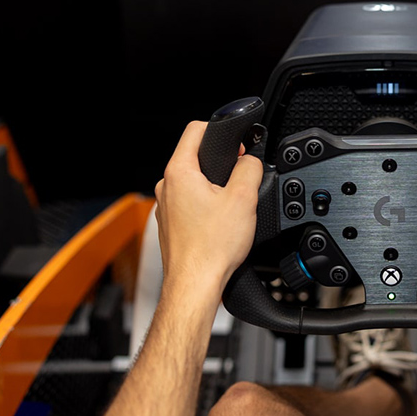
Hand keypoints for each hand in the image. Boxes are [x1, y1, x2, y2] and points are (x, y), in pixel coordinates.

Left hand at [154, 121, 262, 301]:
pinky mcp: (170, 225)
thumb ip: (250, 168)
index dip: (220, 130)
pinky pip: (189, 204)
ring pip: (192, 183)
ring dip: (213, 188)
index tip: (236, 144)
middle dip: (220, 163)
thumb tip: (251, 161)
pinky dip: (205, 207)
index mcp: (179, 172)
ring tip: (231, 206)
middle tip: (240, 179)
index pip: (195, 130)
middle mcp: (166, 187)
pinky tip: (219, 224)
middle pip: (195, 158)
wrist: (195, 285)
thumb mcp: (244, 198)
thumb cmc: (211, 248)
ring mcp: (165, 207)